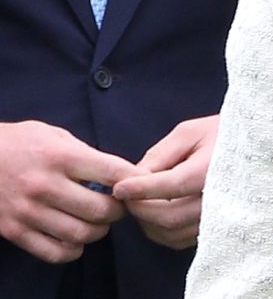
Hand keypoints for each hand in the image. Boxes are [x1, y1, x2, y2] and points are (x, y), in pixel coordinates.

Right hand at [0, 120, 142, 263]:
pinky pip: (52, 252)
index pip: (111, 171)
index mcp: (60, 157)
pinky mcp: (14, 231)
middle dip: (119, 210)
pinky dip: (73, 250)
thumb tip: (115, 172)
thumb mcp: (55, 135)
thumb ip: (84, 153)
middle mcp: (45, 186)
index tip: (142, 182)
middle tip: (121, 206)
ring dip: (99, 231)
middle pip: (99, 209)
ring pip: (79, 234)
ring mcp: (28, 212)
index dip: (134, 179)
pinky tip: (77, 240)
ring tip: (101, 222)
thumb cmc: (21, 142)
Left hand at [112, 115, 218, 249]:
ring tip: (140, 201)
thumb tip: (133, 178)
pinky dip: (161, 230)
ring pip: (170, 232)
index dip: (141, 189)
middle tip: (125, 194)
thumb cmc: (221, 133)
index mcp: (211, 169)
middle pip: (167, 215)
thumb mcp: (190, 132)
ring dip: (147, 221)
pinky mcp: (215, 227)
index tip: (119, 188)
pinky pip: (179, 239)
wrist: (254, 146)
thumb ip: (160, 154)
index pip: (170, 186)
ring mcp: (218, 216)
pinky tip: (157, 212)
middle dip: (139, 207)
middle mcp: (218, 197)